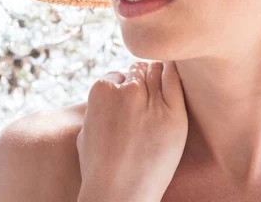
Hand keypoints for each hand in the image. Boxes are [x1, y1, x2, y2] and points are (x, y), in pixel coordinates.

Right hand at [76, 61, 188, 201]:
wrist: (118, 194)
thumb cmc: (98, 167)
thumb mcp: (86, 129)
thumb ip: (97, 107)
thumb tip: (108, 94)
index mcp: (101, 90)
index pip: (117, 76)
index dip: (122, 87)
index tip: (127, 100)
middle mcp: (127, 91)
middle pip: (137, 72)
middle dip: (139, 81)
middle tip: (143, 97)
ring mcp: (151, 102)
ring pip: (156, 73)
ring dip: (156, 76)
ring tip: (156, 91)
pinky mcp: (174, 114)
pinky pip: (174, 82)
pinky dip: (172, 74)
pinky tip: (172, 75)